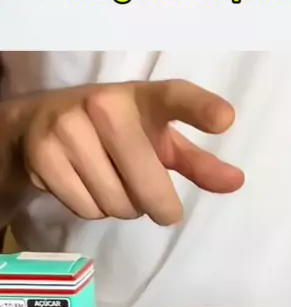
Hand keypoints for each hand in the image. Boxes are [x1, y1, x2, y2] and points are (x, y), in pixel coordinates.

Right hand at [18, 79, 243, 223]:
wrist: (38, 123)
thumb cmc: (115, 133)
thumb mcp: (158, 141)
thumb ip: (197, 162)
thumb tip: (236, 182)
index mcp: (143, 97)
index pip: (175, 97)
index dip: (200, 108)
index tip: (225, 120)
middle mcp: (105, 104)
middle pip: (148, 184)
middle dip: (158, 205)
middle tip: (158, 206)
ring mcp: (70, 127)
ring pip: (116, 203)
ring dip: (123, 207)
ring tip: (113, 184)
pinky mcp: (44, 154)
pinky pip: (87, 208)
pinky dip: (93, 209)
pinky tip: (86, 185)